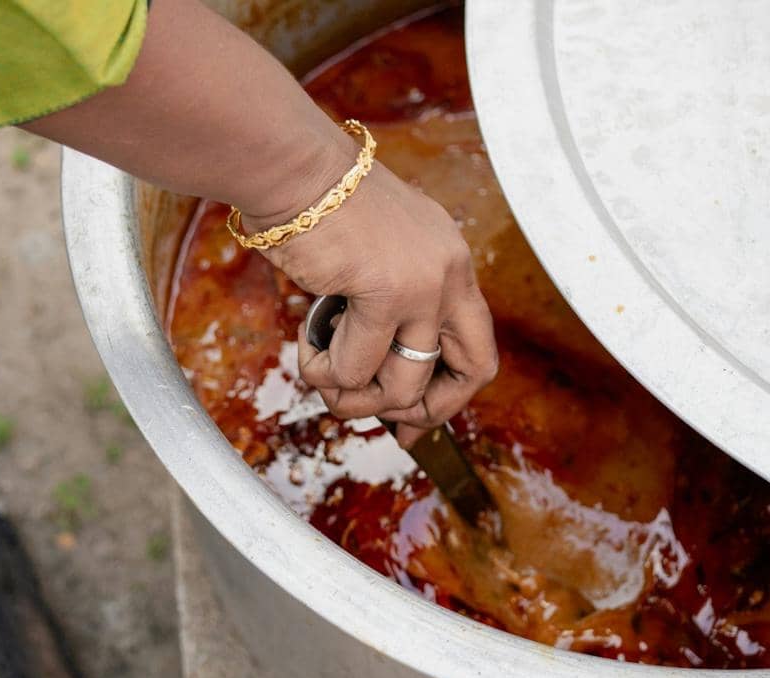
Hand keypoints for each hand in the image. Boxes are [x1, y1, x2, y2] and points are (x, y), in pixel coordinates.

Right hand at [240, 158, 498, 446]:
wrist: (291, 167)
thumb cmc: (316, 206)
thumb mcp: (374, 253)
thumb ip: (387, 303)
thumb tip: (374, 369)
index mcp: (451, 262)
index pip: (478, 347)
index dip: (449, 395)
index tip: (412, 419)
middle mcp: (450, 274)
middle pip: (472, 372)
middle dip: (424, 410)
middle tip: (375, 412)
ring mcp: (425, 285)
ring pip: (403, 386)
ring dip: (353, 395)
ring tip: (323, 369)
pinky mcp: (387, 291)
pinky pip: (354, 369)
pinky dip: (322, 369)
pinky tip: (307, 342)